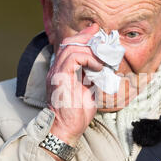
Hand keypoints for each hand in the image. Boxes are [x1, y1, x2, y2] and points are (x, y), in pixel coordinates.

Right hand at [46, 24, 102, 145]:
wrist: (66, 128)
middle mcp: (56, 69)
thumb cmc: (77, 113)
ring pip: (71, 47)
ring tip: (103, 60)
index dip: (83, 37)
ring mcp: (57, 72)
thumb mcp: (89, 89)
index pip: (69, 46)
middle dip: (87, 38)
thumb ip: (93, 75)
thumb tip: (104, 65)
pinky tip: (98, 67)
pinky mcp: (61, 77)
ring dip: (91, 50)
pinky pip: (74, 57)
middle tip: (103, 40)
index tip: (97, 33)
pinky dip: (89, 58)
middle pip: (69, 42)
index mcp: (62, 71)